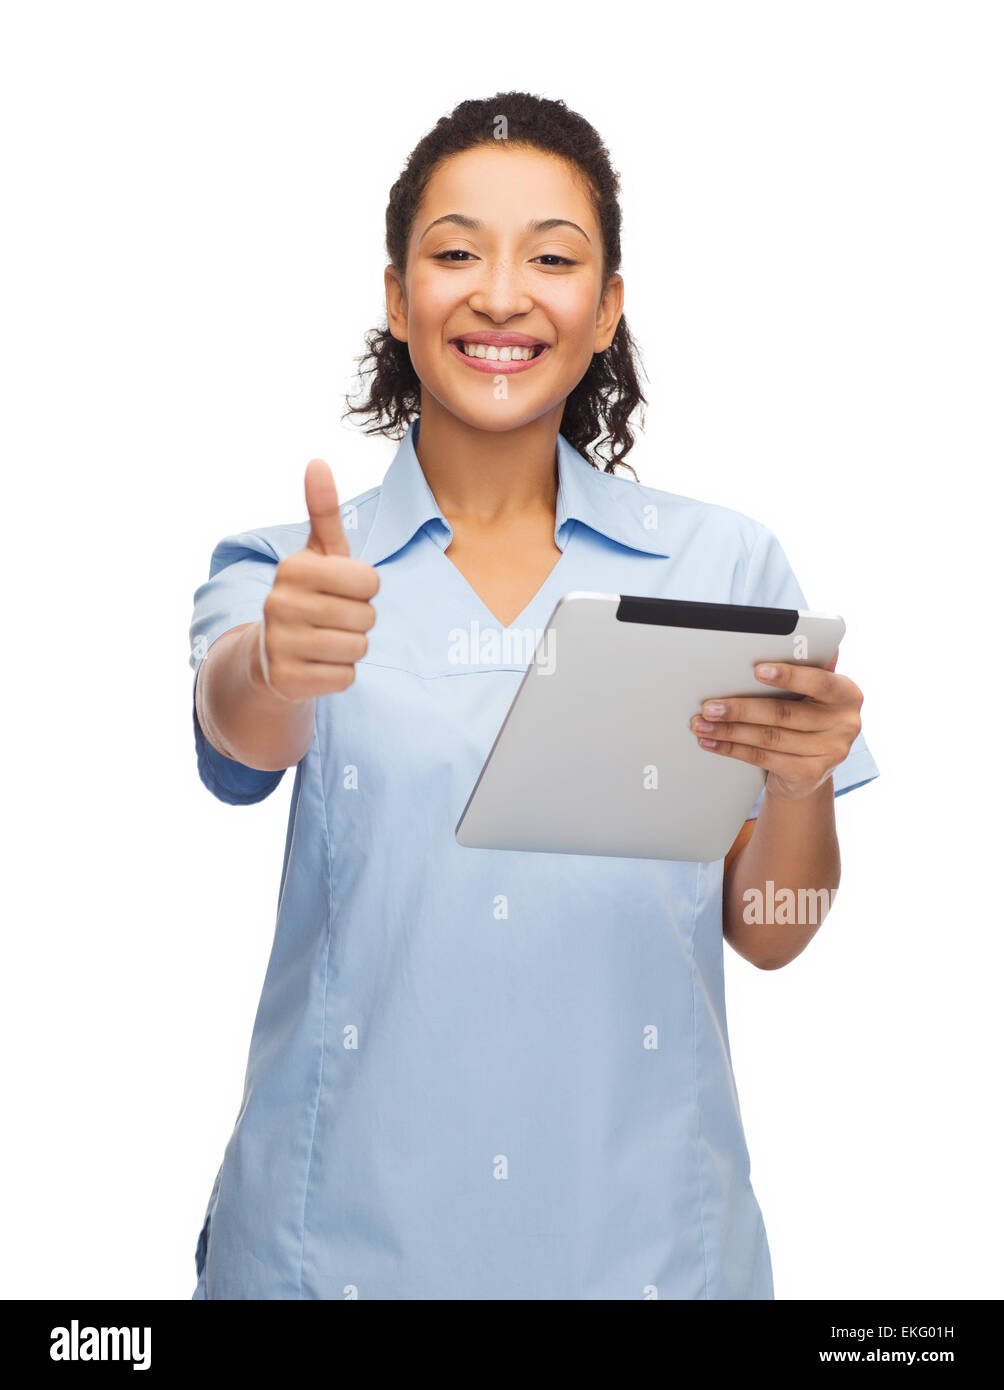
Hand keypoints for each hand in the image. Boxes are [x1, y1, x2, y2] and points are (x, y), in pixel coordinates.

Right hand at [255, 459, 379, 701]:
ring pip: (357, 649)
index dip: (366, 590)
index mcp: (293, 568)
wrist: (271, 653)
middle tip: (334, 619)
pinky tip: (318, 664)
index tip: (344, 591)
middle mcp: (280, 603)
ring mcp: (279, 643)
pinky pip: (344, 677)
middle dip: (360, 621)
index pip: (370, 582)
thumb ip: (323, 511)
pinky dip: (340, 674)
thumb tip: (317, 462)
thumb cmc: (310, 595)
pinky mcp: (285, 679)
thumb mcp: (319, 553)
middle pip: (366, 617)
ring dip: (352, 648)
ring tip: (327, 640)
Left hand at [688, 652, 862, 801]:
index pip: (819, 681)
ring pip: (769, 737)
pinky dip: (732, 749)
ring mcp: (831, 752)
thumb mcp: (810, 694)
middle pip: (784, 713)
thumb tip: (785, 636)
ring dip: (729, 730)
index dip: (788, 676)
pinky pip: (763, 758)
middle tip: (709, 706)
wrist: (807, 771)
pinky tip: (713, 742)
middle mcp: (846, 724)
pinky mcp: (810, 775)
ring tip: (702, 724)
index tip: (757, 670)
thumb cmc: (803, 719)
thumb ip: (803, 669)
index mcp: (847, 693)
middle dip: (740, 709)